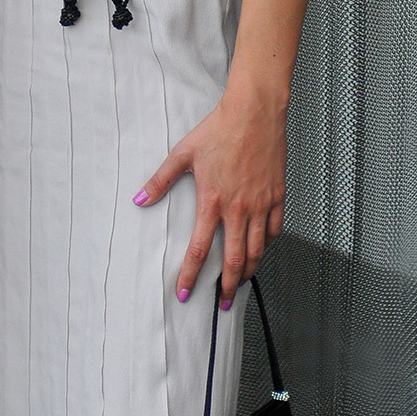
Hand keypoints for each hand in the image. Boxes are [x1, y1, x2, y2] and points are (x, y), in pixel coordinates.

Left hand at [134, 86, 286, 307]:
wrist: (254, 113)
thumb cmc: (219, 130)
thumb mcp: (182, 153)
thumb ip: (160, 180)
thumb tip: (139, 198)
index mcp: (213, 201)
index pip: (200, 249)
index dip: (192, 274)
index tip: (186, 292)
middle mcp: (238, 209)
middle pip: (236, 259)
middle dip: (229, 286)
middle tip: (224, 302)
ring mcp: (260, 204)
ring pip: (257, 250)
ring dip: (250, 271)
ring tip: (243, 282)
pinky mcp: (276, 196)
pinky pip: (274, 230)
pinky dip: (267, 244)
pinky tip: (261, 249)